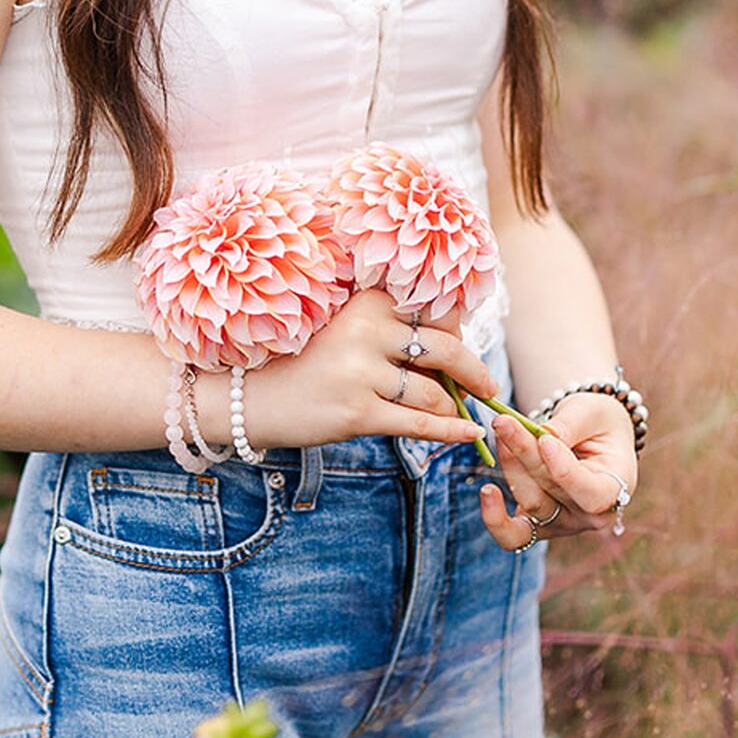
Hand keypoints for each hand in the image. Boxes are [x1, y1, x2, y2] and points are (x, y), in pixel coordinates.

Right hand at [238, 288, 497, 451]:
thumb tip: (458, 345)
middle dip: (474, 372)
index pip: (436, 311)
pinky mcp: (358, 413)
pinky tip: (470, 434)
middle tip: (486, 386)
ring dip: (452, 408)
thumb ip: (392, 327)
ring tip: (457, 413)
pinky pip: (419, 425)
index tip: (464, 347)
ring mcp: (361, 374)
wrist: (250, 397)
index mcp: (367, 302)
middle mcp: (366, 332)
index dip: (458, 331)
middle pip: (446, 350)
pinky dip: (451, 432)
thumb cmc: (305, 362)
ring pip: (434, 394)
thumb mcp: (346, 329)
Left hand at [479, 391, 637, 552]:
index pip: (590, 493)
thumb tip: (544, 436)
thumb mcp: (592, 412)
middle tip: (503, 421)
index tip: (544, 440)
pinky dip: (496, 518)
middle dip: (525, 453)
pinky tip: (487, 492)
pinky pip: (513, 534)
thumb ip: (570, 425)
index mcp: (615, 491)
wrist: (592, 438)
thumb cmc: (597, 423)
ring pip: (530, 502)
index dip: (565, 471)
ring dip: (510, 465)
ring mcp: (562, 524)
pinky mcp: (536, 525)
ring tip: (500, 430)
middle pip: (552, 492)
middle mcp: (589, 517)